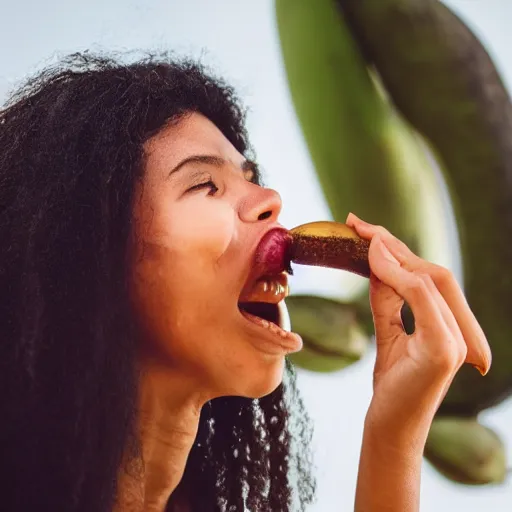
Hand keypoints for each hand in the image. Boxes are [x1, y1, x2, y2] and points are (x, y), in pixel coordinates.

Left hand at [346, 213, 491, 436]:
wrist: (389, 427)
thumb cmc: (391, 383)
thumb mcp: (388, 331)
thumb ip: (389, 299)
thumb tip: (378, 264)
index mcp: (449, 326)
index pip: (428, 277)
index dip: (399, 250)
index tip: (367, 230)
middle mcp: (458, 330)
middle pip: (433, 272)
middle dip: (394, 245)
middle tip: (359, 223)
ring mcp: (455, 340)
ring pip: (429, 279)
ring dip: (393, 253)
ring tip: (363, 234)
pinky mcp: (442, 348)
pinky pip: (421, 297)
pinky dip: (397, 274)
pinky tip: (373, 258)